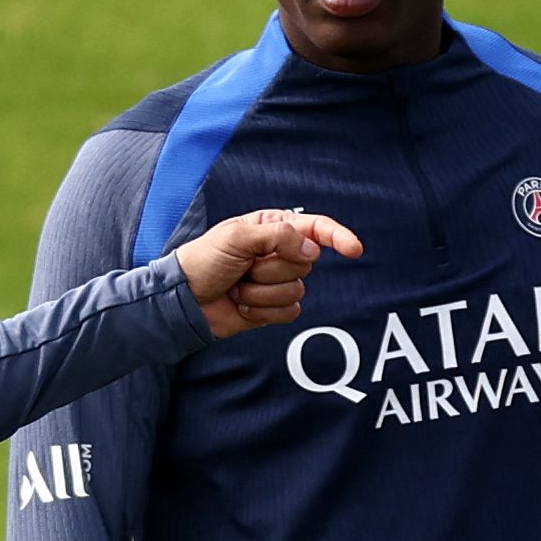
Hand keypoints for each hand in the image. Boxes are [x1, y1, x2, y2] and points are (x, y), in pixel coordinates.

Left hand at [176, 210, 365, 337]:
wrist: (186, 300)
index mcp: (272, 228)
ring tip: (238, 288)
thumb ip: (277, 236)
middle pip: (304, 264)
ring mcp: (278, 282)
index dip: (337, 237)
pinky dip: (264, 311)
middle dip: (271, 270)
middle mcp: (280, 253)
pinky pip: (290, 312)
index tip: (354, 249)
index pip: (315, 229)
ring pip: (297, 291)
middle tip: (243, 268)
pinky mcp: (275, 307)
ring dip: (262, 293)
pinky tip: (243, 305)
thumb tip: (311, 250)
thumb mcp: (237, 237)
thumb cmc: (205, 260)